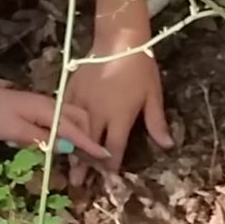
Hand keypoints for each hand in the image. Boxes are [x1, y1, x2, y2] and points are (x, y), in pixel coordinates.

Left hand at [0, 80, 109, 160]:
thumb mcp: (14, 130)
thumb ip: (41, 139)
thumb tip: (65, 148)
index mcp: (47, 111)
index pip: (75, 130)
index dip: (90, 144)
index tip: (105, 157)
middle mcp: (49, 106)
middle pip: (79, 120)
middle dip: (89, 138)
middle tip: (92, 162)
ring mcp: (43, 107)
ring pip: (70, 120)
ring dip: (78, 136)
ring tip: (81, 157)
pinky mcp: (35, 110)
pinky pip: (58, 122)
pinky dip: (66, 133)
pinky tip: (61, 146)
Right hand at [69, 40, 172, 171]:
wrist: (118, 40)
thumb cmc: (140, 67)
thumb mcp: (153, 95)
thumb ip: (156, 122)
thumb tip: (167, 145)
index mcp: (119, 116)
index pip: (114, 148)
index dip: (111, 165)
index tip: (108, 179)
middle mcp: (98, 113)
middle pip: (89, 144)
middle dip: (84, 165)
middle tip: (79, 183)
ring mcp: (81, 102)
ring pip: (73, 132)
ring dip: (70, 149)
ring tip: (65, 164)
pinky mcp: (71, 90)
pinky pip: (64, 113)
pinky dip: (62, 126)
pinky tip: (57, 135)